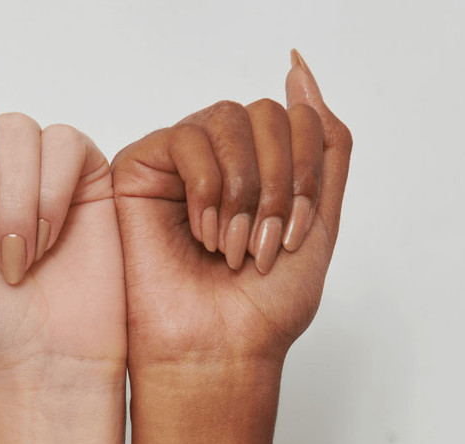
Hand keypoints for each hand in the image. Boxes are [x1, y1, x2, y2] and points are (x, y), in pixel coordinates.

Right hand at [111, 51, 351, 370]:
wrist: (218, 351)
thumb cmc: (261, 307)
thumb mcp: (319, 222)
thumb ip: (325, 146)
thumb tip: (299, 71)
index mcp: (261, 170)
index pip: (298, 120)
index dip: (304, 175)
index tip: (291, 237)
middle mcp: (220, 160)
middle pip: (267, 113)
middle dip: (277, 184)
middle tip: (262, 247)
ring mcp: (179, 163)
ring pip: (229, 118)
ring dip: (243, 190)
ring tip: (230, 246)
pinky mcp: (140, 169)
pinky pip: (187, 138)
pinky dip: (207, 189)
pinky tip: (202, 233)